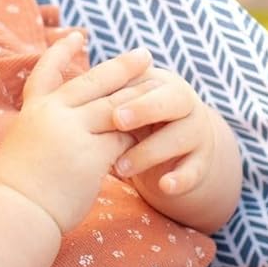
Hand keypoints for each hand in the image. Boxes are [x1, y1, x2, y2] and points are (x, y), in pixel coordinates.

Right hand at [0, 34, 152, 233]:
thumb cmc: (13, 191)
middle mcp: (52, 114)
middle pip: (94, 82)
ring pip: (115, 106)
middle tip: (144, 55)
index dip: (61, 52)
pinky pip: (123, 138)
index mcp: (32, 111)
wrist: (13, 214)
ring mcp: (72, 132)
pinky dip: (140, 134)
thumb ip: (43, 131)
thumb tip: (62, 126)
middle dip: (122, 66)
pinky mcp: (91, 155)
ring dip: (141, 95)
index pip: (45, 72)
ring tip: (161, 85)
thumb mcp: (20, 147)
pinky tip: (155, 130)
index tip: (77, 35)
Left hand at [110, 67, 218, 198]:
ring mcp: (197, 133)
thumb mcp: (124, 107)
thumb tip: (65, 85)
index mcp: (162, 84)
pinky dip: (180, 179)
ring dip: (149, 151)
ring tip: (119, 169)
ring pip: (179, 136)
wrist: (175, 155)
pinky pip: (195, 170)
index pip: (147, 80)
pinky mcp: (202, 163)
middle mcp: (185, 104)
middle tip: (117, 121)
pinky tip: (164, 186)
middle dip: (145, 108)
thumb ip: (106, 97)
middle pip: (173, 99)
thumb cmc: (137, 125)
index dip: (126, 90)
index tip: (100, 103)